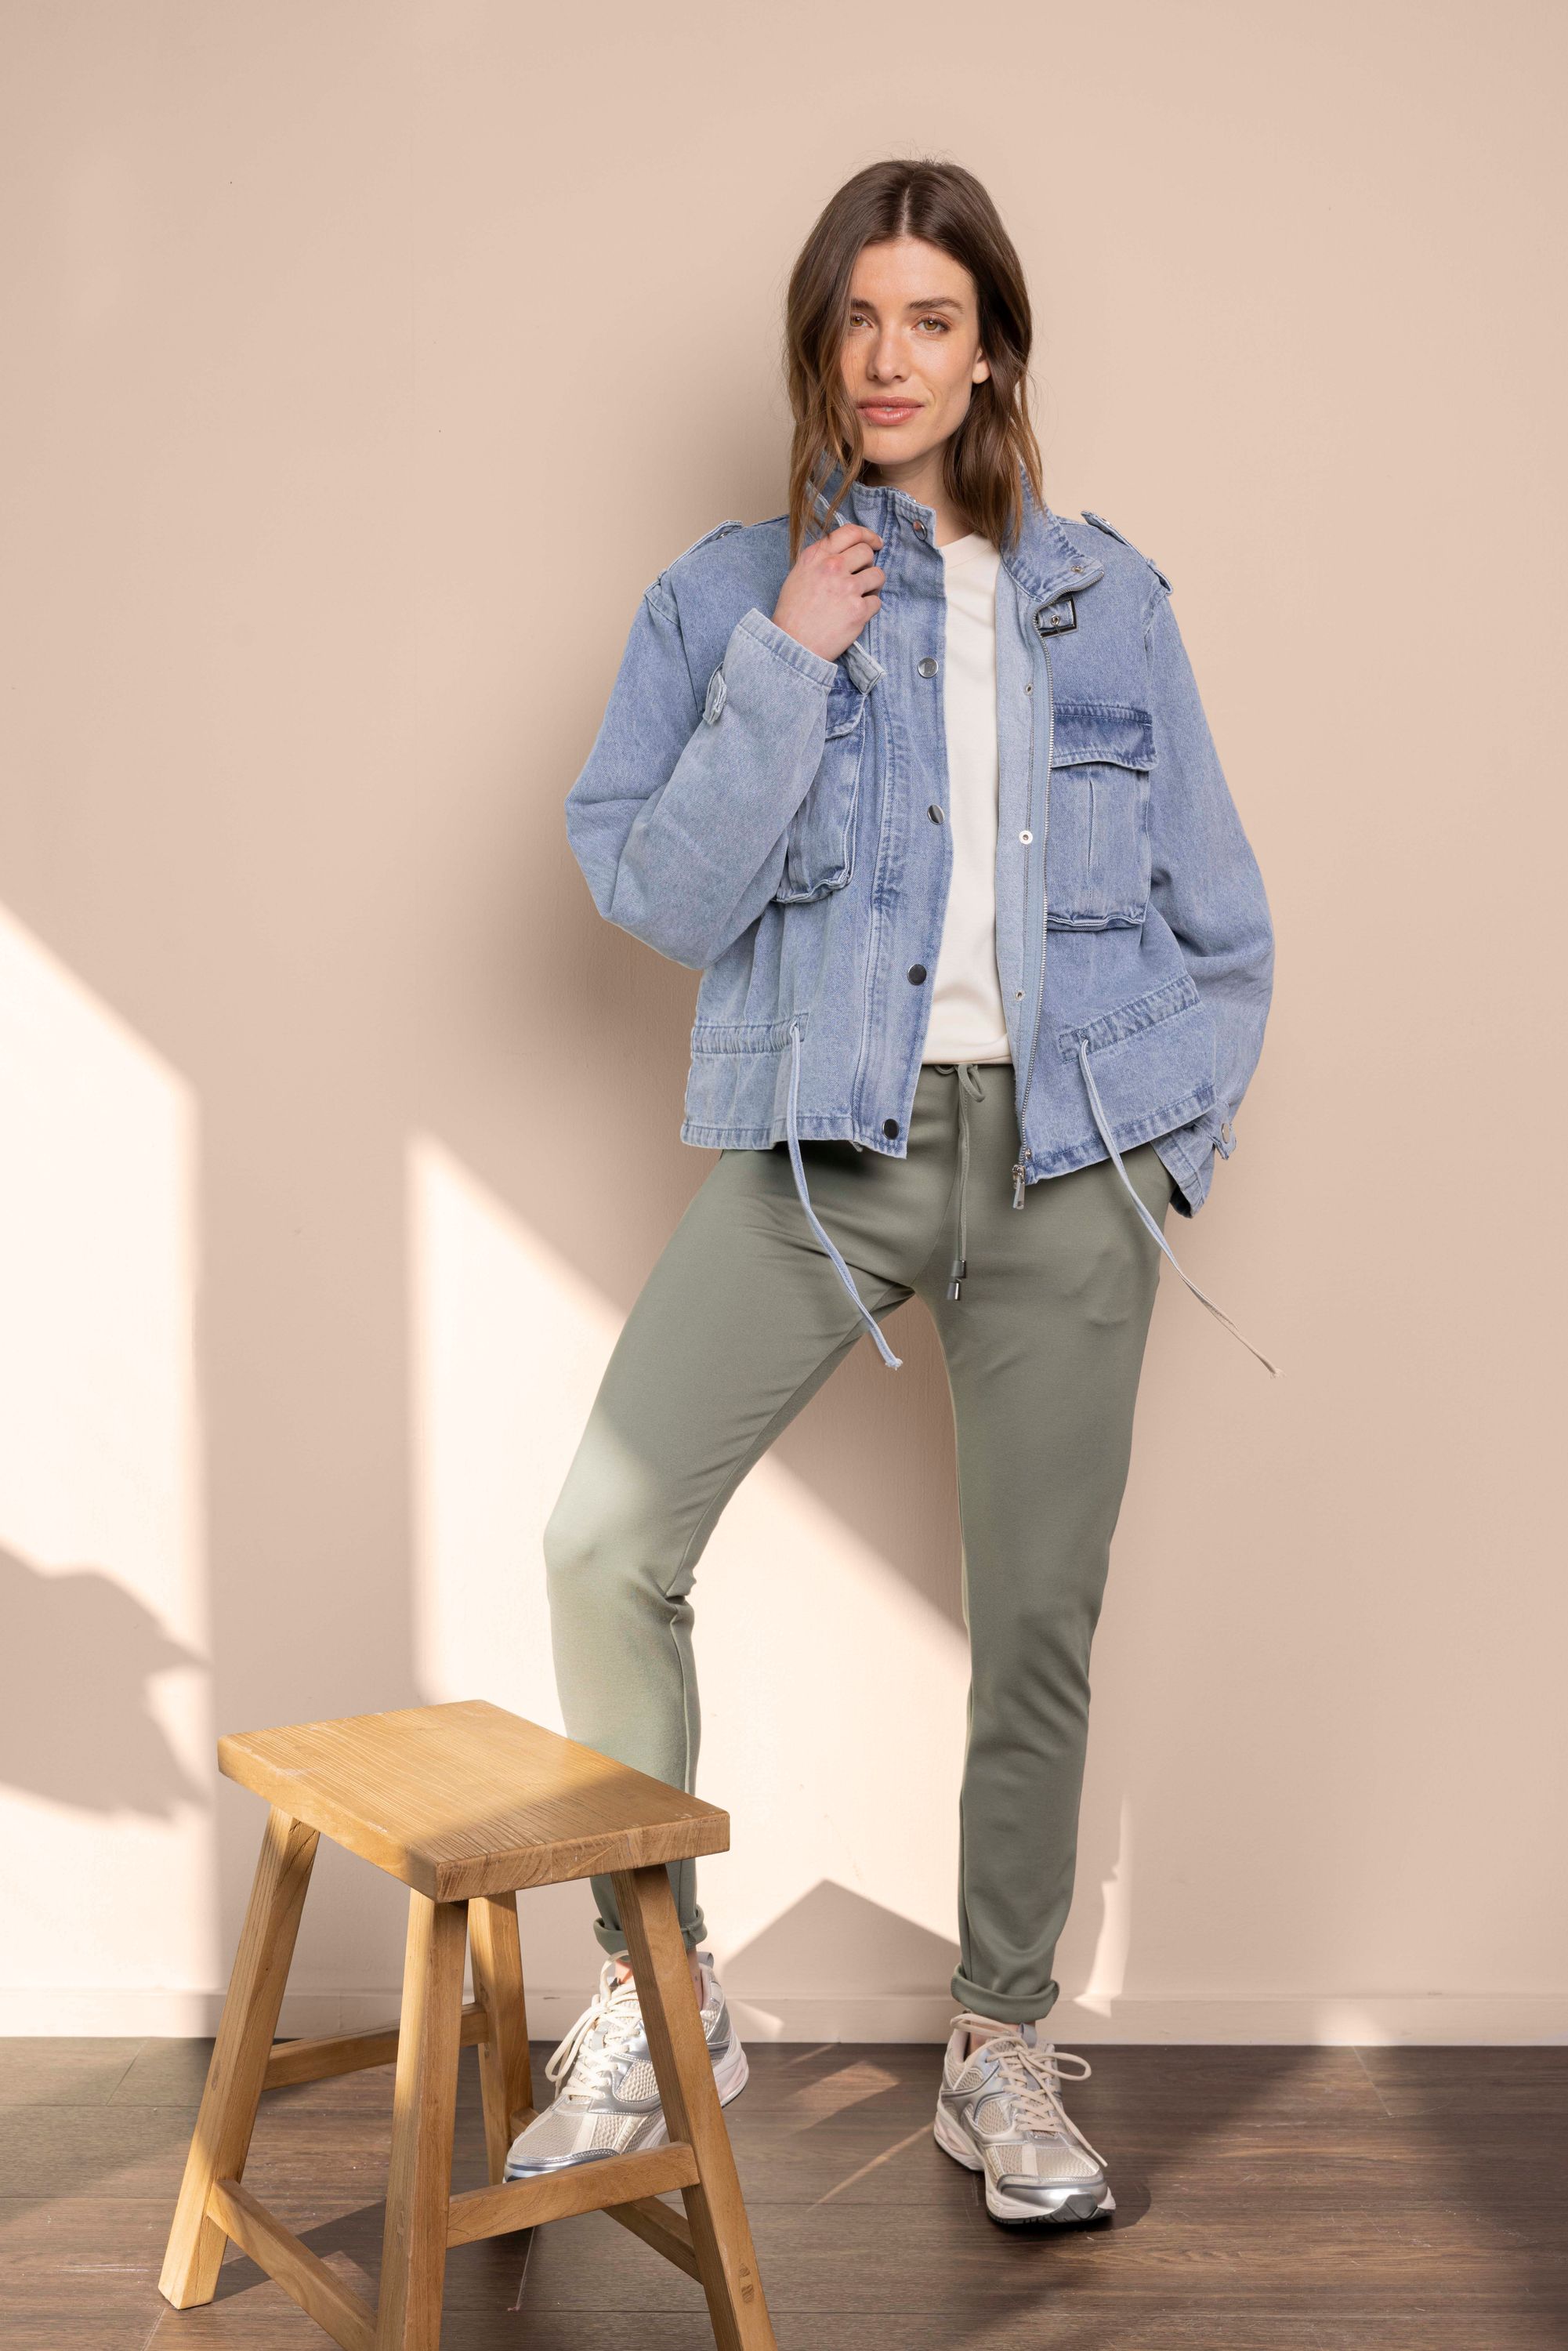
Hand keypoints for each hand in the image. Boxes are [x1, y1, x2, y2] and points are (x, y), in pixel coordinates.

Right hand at [771, 523, 884, 661]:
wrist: (791, 644)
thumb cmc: (793, 613)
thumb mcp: (799, 575)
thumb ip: (820, 559)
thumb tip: (844, 553)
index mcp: (816, 556)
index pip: (850, 532)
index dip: (867, 535)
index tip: (875, 542)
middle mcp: (833, 567)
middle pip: (866, 553)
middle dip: (868, 564)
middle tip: (861, 577)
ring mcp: (847, 588)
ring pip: (877, 575)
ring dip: (873, 586)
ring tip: (860, 596)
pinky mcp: (858, 610)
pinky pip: (877, 601)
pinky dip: (869, 608)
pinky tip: (856, 613)